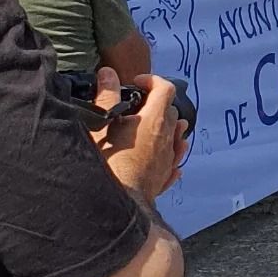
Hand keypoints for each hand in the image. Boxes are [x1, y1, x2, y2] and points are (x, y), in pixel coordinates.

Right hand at [100, 72, 185, 199]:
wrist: (117, 204)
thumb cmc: (106, 163)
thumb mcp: (100, 126)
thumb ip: (106, 97)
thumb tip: (108, 73)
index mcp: (155, 120)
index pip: (165, 88)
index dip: (152, 80)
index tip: (135, 84)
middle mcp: (168, 137)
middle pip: (171, 110)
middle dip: (156, 103)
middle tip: (134, 107)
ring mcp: (170, 158)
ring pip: (177, 134)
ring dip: (165, 126)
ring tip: (146, 128)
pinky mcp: (166, 176)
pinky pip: (174, 158)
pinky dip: (169, 150)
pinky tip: (159, 153)